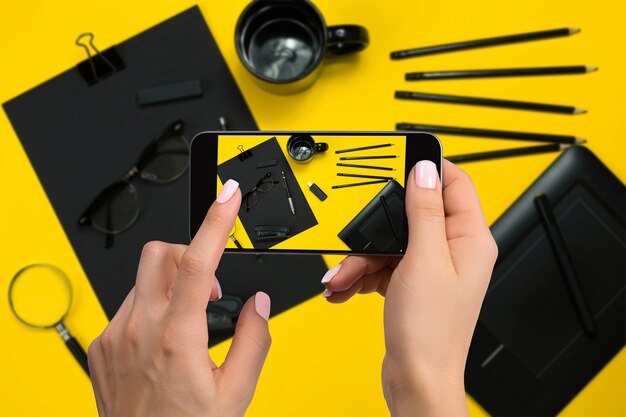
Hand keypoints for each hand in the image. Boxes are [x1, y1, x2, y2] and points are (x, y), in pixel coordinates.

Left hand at [88, 180, 270, 416]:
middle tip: (207, 286)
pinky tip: (160, 340)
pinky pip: (127, 305)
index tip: (228, 194)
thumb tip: (260, 303)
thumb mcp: (236, 392)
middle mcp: (139, 330)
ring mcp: (114, 336)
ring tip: (185, 323)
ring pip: (143, 279)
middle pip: (160, 253)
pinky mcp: (99, 345)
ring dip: (171, 286)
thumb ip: (254, 340)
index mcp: (179, 338)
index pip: (201, 262)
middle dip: (188, 253)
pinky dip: (150, 308)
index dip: (217, 220)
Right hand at [321, 160, 497, 416]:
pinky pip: (383, 266)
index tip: (403, 159)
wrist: (415, 380)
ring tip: (340, 277)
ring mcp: (432, 269)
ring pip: (391, 243)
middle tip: (358, 236)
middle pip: (413, 215)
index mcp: (470, 240)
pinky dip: (360, 274)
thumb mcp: (423, 260)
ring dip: (360, 258)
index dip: (430, 168)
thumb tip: (425, 170)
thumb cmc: (430, 332)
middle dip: (378, 228)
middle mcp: (454, 251)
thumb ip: (424, 211)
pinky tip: (344, 287)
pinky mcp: (411, 285)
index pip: (456, 184)